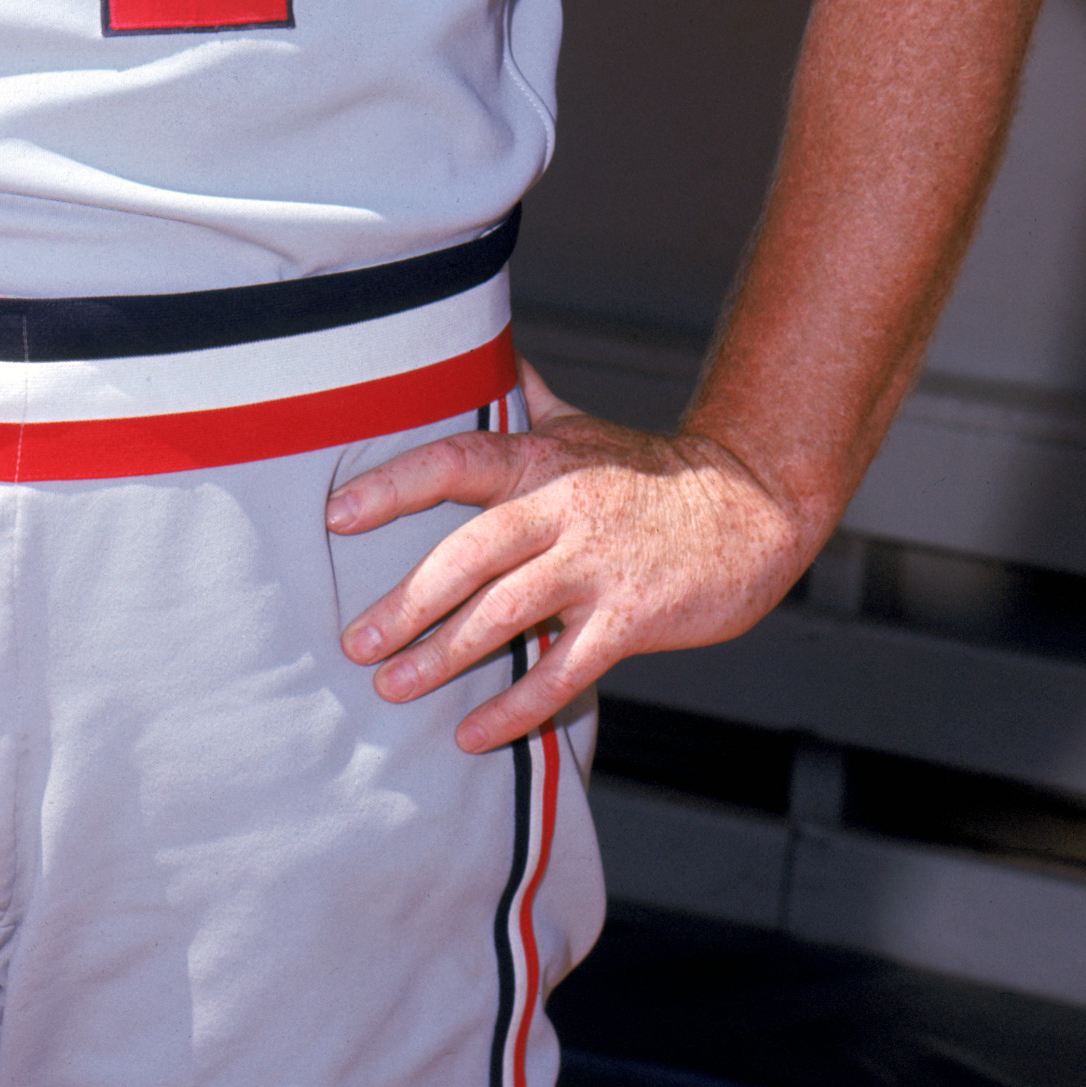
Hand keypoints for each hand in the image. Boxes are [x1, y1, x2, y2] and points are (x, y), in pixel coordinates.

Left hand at [324, 360, 820, 752]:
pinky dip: (516, 706)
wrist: (748, 507)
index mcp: (541, 459)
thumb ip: (527, 398)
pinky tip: (472, 733)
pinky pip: (564, 671)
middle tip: (355, 642)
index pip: (455, 461)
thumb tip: (483, 354)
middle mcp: (562, 508)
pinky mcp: (631, 618)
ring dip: (445, 656)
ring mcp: (597, 566)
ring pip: (507, 615)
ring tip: (393, 688)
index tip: (337, 515)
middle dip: (407, 602)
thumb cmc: (649, 471)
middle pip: (469, 552)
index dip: (393, 485)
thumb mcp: (582, 425)